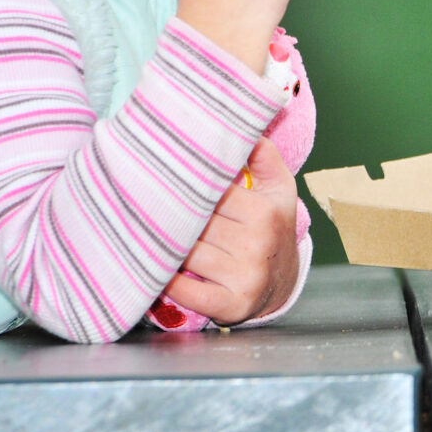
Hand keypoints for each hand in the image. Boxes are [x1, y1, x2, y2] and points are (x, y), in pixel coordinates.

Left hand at [162, 139, 301, 324]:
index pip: (210, 192)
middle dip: (173, 216)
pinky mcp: (230, 306)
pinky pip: (184, 290)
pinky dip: (167, 281)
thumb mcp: (278, 189)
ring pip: (185, 252)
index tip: (164, 180)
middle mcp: (258, 243)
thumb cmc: (272, 227)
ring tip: (149, 236)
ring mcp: (245, 276)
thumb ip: (263, 155)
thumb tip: (243, 126)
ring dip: (163, 246)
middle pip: (195, 222)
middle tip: (148, 208)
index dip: (187, 188)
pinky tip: (159, 268)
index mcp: (266, 211)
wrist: (283, 282)